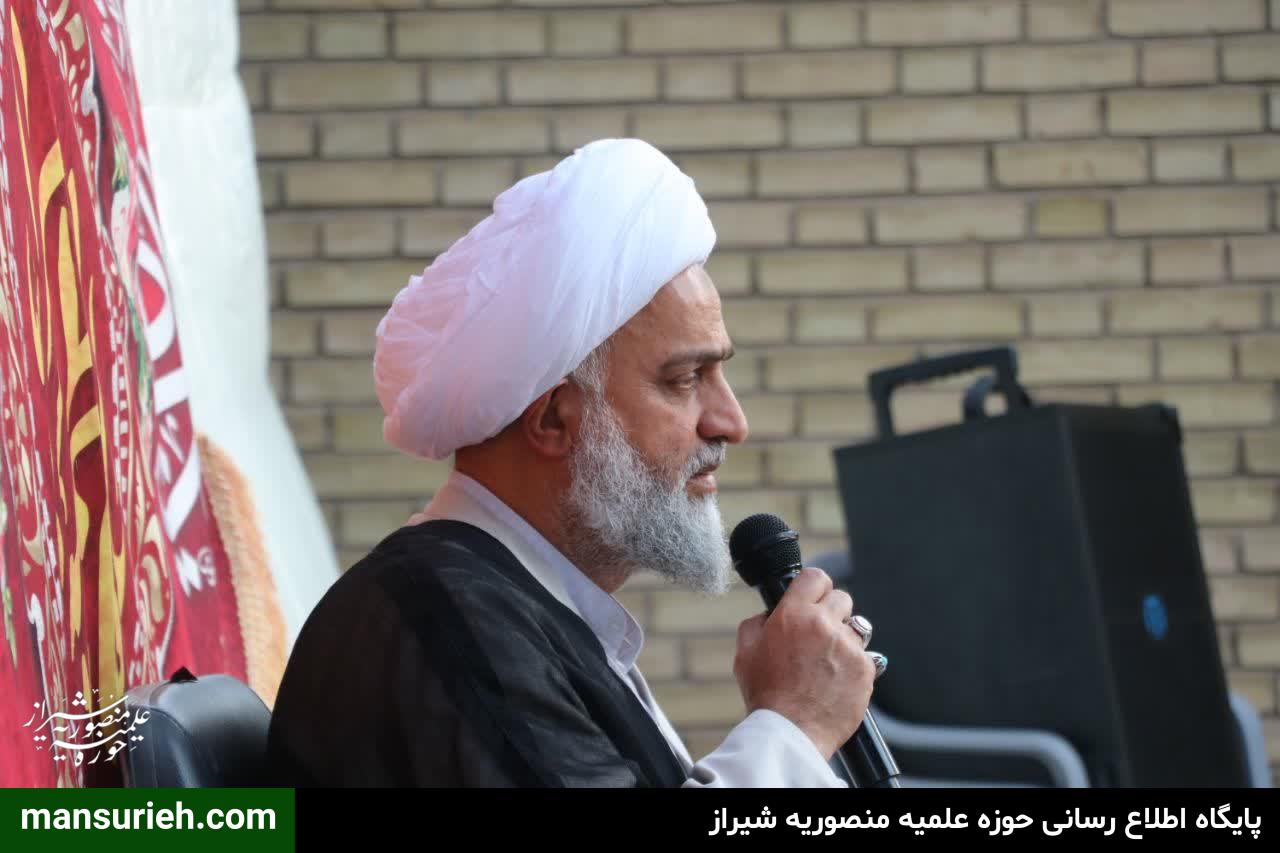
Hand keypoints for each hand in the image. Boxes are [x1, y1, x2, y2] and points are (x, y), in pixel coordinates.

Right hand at [732, 567, 875, 759]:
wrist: (790, 732)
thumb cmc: (766, 695)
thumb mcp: (745, 652)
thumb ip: (757, 623)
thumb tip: (770, 614)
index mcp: (794, 614)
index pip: (815, 576)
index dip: (813, 587)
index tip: (813, 598)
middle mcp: (824, 624)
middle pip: (842, 598)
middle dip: (831, 612)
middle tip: (819, 634)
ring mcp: (848, 646)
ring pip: (856, 628)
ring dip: (844, 638)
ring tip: (828, 661)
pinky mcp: (866, 668)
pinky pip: (866, 656)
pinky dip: (854, 666)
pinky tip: (836, 680)